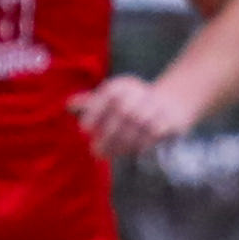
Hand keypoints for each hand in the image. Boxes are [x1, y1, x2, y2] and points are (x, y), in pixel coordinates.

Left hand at [69, 74, 190, 164]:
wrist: (170, 102)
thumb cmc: (131, 102)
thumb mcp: (110, 98)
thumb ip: (90, 103)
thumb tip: (68, 105)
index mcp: (121, 86)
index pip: (107, 96)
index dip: (94, 111)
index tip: (84, 128)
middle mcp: (139, 92)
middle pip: (123, 113)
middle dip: (108, 134)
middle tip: (96, 150)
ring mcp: (156, 106)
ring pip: (139, 125)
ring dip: (122, 143)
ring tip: (112, 153)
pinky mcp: (169, 119)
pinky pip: (154, 134)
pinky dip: (142, 144)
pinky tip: (132, 151)